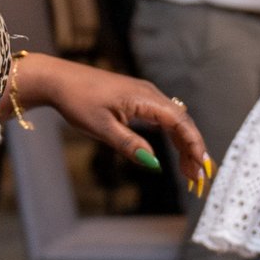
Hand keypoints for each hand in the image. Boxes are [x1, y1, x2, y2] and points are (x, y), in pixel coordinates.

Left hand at [8, 53, 211, 190]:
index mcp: (145, 98)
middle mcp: (151, 94)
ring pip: (174, 121)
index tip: (200, 167)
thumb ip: (129, 145)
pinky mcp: (137, 100)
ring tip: (188, 171)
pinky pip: (163, 118)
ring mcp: (145, 96)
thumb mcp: (102, 128)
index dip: (194, 145)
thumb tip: (154, 164)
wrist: (59, 80)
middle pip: (182, 123)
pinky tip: (174, 153)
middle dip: (192, 150)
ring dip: (183, 145)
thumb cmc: (78, 101)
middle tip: (196, 178)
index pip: (180, 122)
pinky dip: (172, 136)